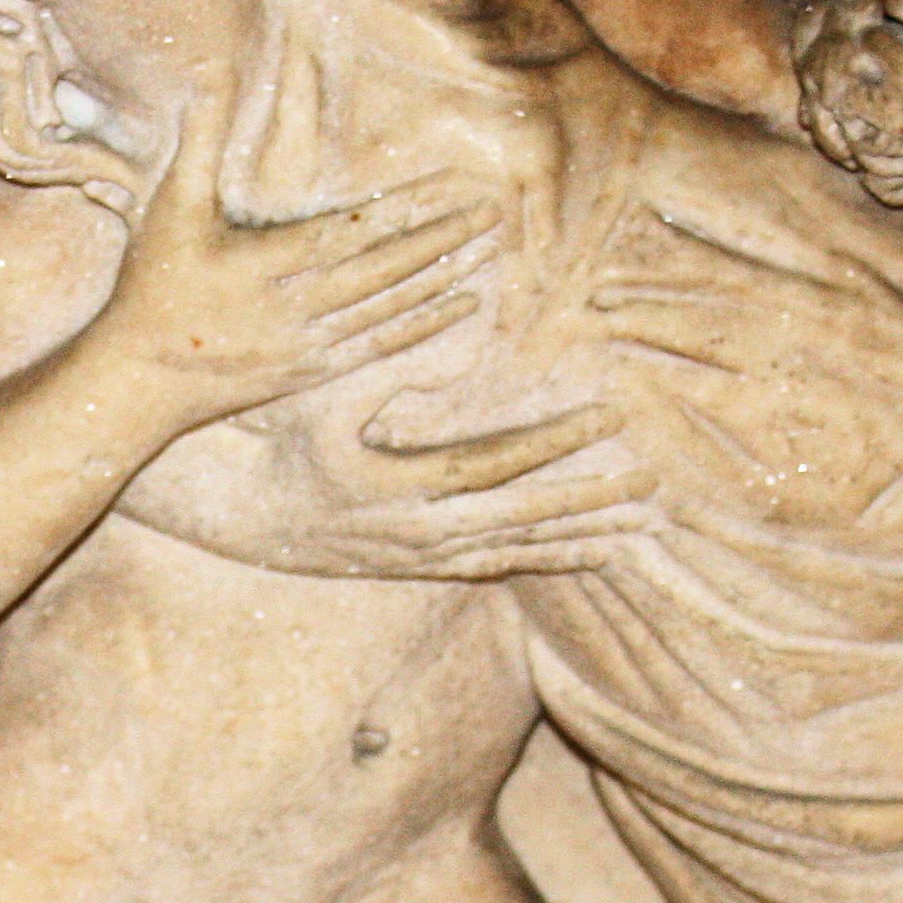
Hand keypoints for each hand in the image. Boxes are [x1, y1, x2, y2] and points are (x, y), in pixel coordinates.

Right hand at [91, 85, 502, 424]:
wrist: (138, 380)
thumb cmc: (152, 286)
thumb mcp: (170, 209)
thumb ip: (198, 144)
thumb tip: (209, 78)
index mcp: (262, 264)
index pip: (349, 231)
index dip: (403, 208)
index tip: (448, 185)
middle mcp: (291, 307)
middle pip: (382, 270)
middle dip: (440, 240)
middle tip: (493, 213)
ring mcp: (305, 344)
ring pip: (388, 308)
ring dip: (441, 278)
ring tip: (487, 248)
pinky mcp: (311, 372)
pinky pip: (378, 344)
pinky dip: (422, 324)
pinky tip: (459, 304)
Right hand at [277, 398, 654, 581]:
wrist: (251, 517)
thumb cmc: (286, 444)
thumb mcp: (322, 399)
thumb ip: (391, 366)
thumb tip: (462, 334)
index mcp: (400, 484)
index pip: (494, 462)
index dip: (555, 441)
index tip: (610, 416)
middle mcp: (421, 531)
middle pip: (524, 518)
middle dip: (591, 500)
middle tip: (651, 487)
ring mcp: (426, 555)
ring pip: (520, 551)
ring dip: (583, 538)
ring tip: (641, 528)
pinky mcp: (426, 566)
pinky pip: (500, 567)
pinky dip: (549, 561)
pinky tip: (591, 553)